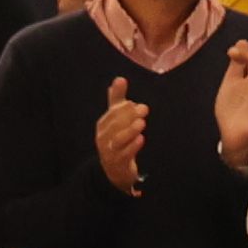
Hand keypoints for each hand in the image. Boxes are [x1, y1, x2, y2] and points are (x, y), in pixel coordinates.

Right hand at [94, 74, 149, 194]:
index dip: (123, 108)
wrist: (114, 169)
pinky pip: (124, 154)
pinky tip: (141, 140)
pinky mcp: (118, 162)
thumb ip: (117, 99)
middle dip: (129, 116)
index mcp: (104, 124)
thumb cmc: (116, 139)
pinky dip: (133, 147)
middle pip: (115, 125)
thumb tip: (120, 78)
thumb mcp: (116, 119)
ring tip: (141, 123)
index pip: (112, 113)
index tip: (135, 103)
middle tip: (144, 109)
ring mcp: (110, 150)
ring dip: (130, 130)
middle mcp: (104, 137)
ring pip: (118, 139)